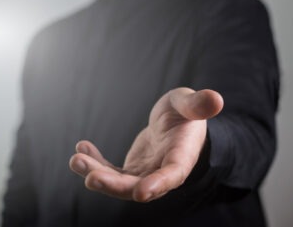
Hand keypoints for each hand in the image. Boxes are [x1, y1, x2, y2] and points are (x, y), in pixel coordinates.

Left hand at [69, 87, 222, 201]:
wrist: (176, 124)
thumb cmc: (185, 114)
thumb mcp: (190, 103)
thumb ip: (199, 104)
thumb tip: (216, 99)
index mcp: (181, 156)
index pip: (173, 175)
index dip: (158, 184)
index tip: (141, 191)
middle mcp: (162, 171)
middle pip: (138, 186)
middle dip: (114, 185)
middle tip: (90, 176)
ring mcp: (145, 173)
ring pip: (120, 183)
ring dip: (97, 174)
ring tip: (76, 159)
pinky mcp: (131, 169)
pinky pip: (110, 171)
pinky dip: (95, 163)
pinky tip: (82, 148)